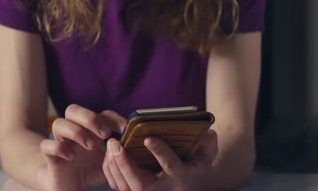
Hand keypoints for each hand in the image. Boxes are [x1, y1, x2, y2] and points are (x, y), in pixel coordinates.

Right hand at [37, 104, 126, 190]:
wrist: (69, 187)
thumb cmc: (92, 170)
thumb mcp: (110, 161)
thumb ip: (120, 151)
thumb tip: (138, 143)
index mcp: (90, 130)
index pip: (100, 113)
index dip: (113, 118)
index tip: (125, 130)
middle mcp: (73, 131)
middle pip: (73, 110)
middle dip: (90, 118)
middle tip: (104, 134)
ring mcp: (60, 142)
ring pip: (58, 123)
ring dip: (76, 132)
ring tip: (91, 146)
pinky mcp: (50, 157)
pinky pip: (46, 145)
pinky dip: (59, 148)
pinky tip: (72, 157)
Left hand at [103, 129, 217, 190]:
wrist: (187, 182)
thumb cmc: (195, 163)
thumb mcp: (206, 154)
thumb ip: (208, 143)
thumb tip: (205, 131)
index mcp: (181, 178)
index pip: (170, 165)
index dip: (160, 152)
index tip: (148, 138)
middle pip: (140, 183)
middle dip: (126, 162)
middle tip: (116, 142)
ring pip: (125, 186)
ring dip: (115, 165)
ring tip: (111, 144)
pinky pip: (117, 186)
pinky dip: (111, 170)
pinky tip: (109, 152)